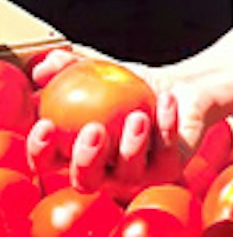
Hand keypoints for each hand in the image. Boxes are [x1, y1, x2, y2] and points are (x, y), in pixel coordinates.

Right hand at [26, 49, 213, 199]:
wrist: (179, 86)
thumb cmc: (132, 84)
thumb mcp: (100, 69)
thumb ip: (71, 65)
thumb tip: (43, 67)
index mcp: (78, 153)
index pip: (49, 162)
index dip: (40, 151)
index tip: (46, 125)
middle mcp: (104, 171)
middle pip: (85, 180)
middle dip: (85, 160)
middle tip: (93, 129)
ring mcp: (135, 175)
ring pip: (128, 173)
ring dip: (132, 145)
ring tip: (138, 116)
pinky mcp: (167, 169)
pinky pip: (165, 152)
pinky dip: (166, 124)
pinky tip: (166, 100)